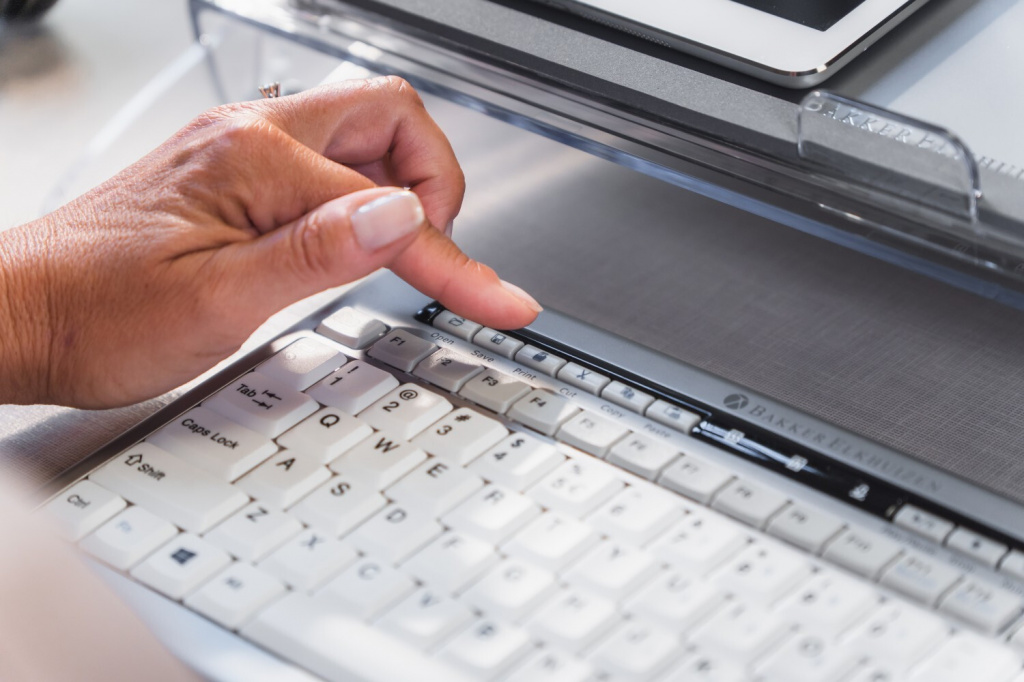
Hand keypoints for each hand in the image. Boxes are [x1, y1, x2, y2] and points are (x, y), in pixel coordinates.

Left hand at [0, 76, 540, 407]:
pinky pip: (326, 161)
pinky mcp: (233, 173)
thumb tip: (402, 215)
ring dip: (400, 184)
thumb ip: (317, 253)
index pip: (389, 208)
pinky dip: (361, 195)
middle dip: (435, 181)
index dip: (457, 263)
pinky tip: (345, 243)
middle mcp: (250, 135)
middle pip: (392, 116)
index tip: (502, 300)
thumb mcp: (216, 303)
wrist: (16, 315)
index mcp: (254, 160)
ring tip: (392, 252)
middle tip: (431, 251)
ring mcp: (241, 148)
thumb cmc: (95, 314)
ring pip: (363, 132)